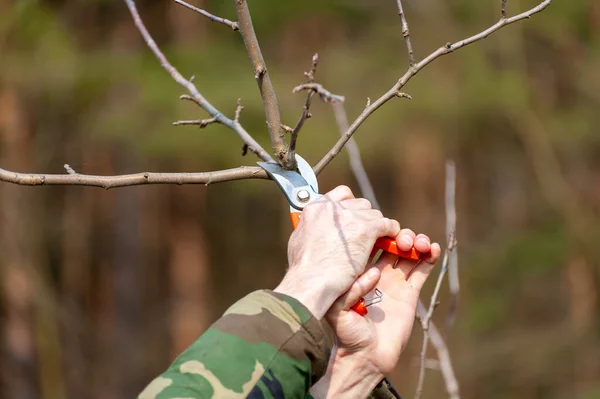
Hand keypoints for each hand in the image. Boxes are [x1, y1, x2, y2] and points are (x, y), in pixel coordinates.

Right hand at [274, 186, 400, 319]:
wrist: (310, 281)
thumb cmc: (303, 269)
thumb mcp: (299, 239)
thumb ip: (311, 227)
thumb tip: (317, 227)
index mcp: (316, 208)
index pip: (342, 194)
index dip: (351, 205)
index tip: (354, 217)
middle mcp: (332, 207)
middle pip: (360, 204)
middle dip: (365, 218)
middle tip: (366, 233)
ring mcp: (350, 217)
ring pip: (374, 214)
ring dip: (376, 226)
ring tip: (377, 240)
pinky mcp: (365, 229)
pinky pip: (386, 224)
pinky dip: (391, 231)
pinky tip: (391, 239)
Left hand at [310, 229, 440, 396]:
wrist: (365, 356)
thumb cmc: (347, 334)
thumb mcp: (338, 310)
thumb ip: (351, 290)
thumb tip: (373, 274)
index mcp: (359, 272)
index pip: (370, 244)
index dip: (379, 233)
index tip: (385, 228)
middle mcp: (378, 273)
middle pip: (393, 244)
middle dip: (401, 236)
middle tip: (404, 241)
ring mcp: (395, 282)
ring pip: (409, 254)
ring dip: (417, 243)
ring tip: (421, 244)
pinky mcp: (410, 293)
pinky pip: (421, 271)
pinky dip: (429, 257)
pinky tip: (433, 249)